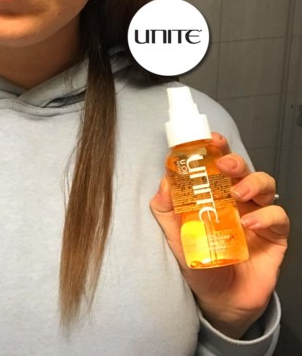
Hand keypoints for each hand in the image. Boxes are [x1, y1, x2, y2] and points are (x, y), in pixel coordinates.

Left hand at [150, 132, 288, 338]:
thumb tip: (163, 183)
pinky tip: (249, 224)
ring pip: (265, 185)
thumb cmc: (199, 264)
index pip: (216, 166)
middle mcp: (237, 201)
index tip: (209, 140)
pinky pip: (277, 216)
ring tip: (238, 195)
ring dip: (252, 183)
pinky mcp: (274, 235)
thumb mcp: (176, 238)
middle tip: (224, 165)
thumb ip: (166, 212)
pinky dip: (266, 216)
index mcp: (213, 196)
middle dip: (235, 161)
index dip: (215, 150)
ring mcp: (257, 215)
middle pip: (242, 169)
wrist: (219, 300)